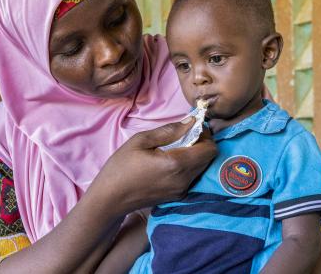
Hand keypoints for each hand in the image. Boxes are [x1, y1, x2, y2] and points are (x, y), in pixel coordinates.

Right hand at [94, 118, 216, 215]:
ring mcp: (182, 190)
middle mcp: (184, 180)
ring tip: (177, 146)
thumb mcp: (141, 141)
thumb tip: (191, 122)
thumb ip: (169, 130)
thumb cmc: (121, 167)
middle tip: (185, 134)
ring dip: (196, 154)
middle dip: (202, 143)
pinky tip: (172, 161)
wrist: (110, 199)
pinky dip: (190, 165)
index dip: (206, 135)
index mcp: (177, 164)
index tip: (192, 127)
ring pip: (202, 168)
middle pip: (209, 158)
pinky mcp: (178, 196)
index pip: (210, 149)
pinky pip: (193, 177)